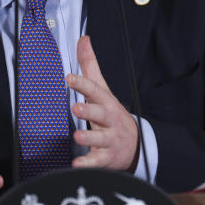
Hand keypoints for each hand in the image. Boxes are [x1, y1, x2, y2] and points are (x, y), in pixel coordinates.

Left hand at [66, 35, 138, 170]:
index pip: (95, 91)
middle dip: (89, 111)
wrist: (135, 145)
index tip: (69, 78)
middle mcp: (109, 120)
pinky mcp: (106, 158)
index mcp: (106, 103)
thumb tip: (83, 39)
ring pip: (100, 139)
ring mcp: (109, 139)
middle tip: (76, 107)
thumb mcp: (102, 90)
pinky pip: (97, 161)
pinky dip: (88, 164)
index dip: (82, 84)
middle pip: (100, 114)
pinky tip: (77, 165)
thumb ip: (90, 66)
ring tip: (77, 136)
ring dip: (89, 138)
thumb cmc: (111, 114)